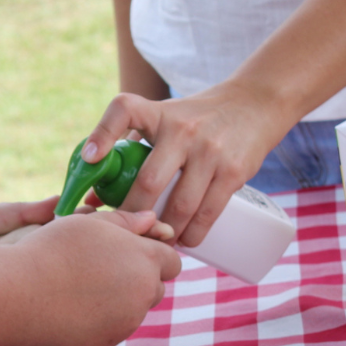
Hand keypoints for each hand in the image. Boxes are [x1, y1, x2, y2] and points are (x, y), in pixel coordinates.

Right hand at [18, 208, 181, 345]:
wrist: (17, 295)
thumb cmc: (52, 251)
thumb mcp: (91, 224)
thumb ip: (127, 221)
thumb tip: (152, 221)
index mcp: (146, 261)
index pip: (172, 261)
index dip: (152, 255)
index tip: (128, 252)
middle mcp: (143, 295)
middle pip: (155, 289)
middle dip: (137, 280)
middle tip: (101, 269)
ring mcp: (124, 324)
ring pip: (131, 311)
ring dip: (116, 301)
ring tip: (79, 287)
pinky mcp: (102, 344)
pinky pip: (107, 330)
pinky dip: (95, 320)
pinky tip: (68, 307)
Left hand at [82, 80, 286, 246]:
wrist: (255, 104)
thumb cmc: (194, 120)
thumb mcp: (162, 122)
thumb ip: (129, 152)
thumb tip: (92, 201)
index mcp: (158, 114)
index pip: (124, 111)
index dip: (102, 134)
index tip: (90, 159)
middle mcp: (183, 130)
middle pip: (149, 181)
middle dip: (133, 214)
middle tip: (126, 233)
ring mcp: (211, 151)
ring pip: (180, 205)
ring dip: (165, 231)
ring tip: (156, 242)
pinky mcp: (234, 171)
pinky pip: (208, 212)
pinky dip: (193, 234)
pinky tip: (185, 241)